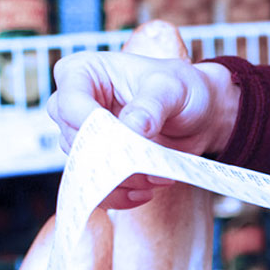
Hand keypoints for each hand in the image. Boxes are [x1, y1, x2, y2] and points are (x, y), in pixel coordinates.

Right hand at [46, 51, 238, 207]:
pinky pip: (96, 188)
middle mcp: (75, 106)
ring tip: (157, 177)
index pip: (70, 105)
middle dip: (113, 160)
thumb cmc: (183, 89)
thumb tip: (133, 127)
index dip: (95, 128)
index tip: (130, 141)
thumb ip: (151, 106)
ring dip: (121, 181)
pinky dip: (120, 196)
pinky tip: (145, 192)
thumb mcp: (172, 88)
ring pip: (86, 169)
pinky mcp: (100, 162)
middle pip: (74, 142)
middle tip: (148, 166)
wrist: (200, 116)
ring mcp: (85, 137)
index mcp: (82, 73)